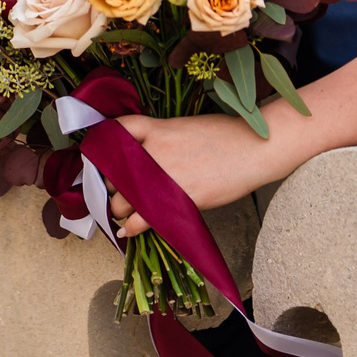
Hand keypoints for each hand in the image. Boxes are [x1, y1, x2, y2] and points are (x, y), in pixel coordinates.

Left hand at [104, 110, 279, 236]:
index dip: (104, 147)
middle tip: (117, 190)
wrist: (254, 148)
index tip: (102, 158)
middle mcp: (154, 151)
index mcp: (157, 128)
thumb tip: (145, 156)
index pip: (116, 132)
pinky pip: (142, 218)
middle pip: (114, 172)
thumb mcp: (186, 126)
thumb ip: (162, 139)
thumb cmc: (225, 135)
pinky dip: (132, 227)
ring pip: (122, 199)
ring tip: (124, 211)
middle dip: (112, 184)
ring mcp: (164, 176)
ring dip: (119, 207)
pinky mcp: (177, 200)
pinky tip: (128, 230)